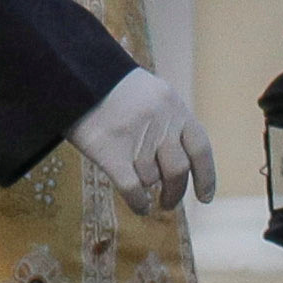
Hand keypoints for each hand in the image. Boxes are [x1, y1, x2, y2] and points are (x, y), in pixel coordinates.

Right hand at [71, 65, 214, 211]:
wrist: (76, 74)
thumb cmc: (111, 85)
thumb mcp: (151, 92)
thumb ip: (169, 120)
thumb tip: (180, 158)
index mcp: (175, 108)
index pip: (200, 149)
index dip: (206, 177)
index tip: (204, 198)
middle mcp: (162, 124)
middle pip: (178, 170)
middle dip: (175, 192)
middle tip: (168, 203)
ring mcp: (137, 139)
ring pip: (151, 178)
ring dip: (146, 185)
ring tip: (137, 181)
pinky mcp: (112, 153)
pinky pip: (133, 188)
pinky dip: (138, 202)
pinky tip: (140, 207)